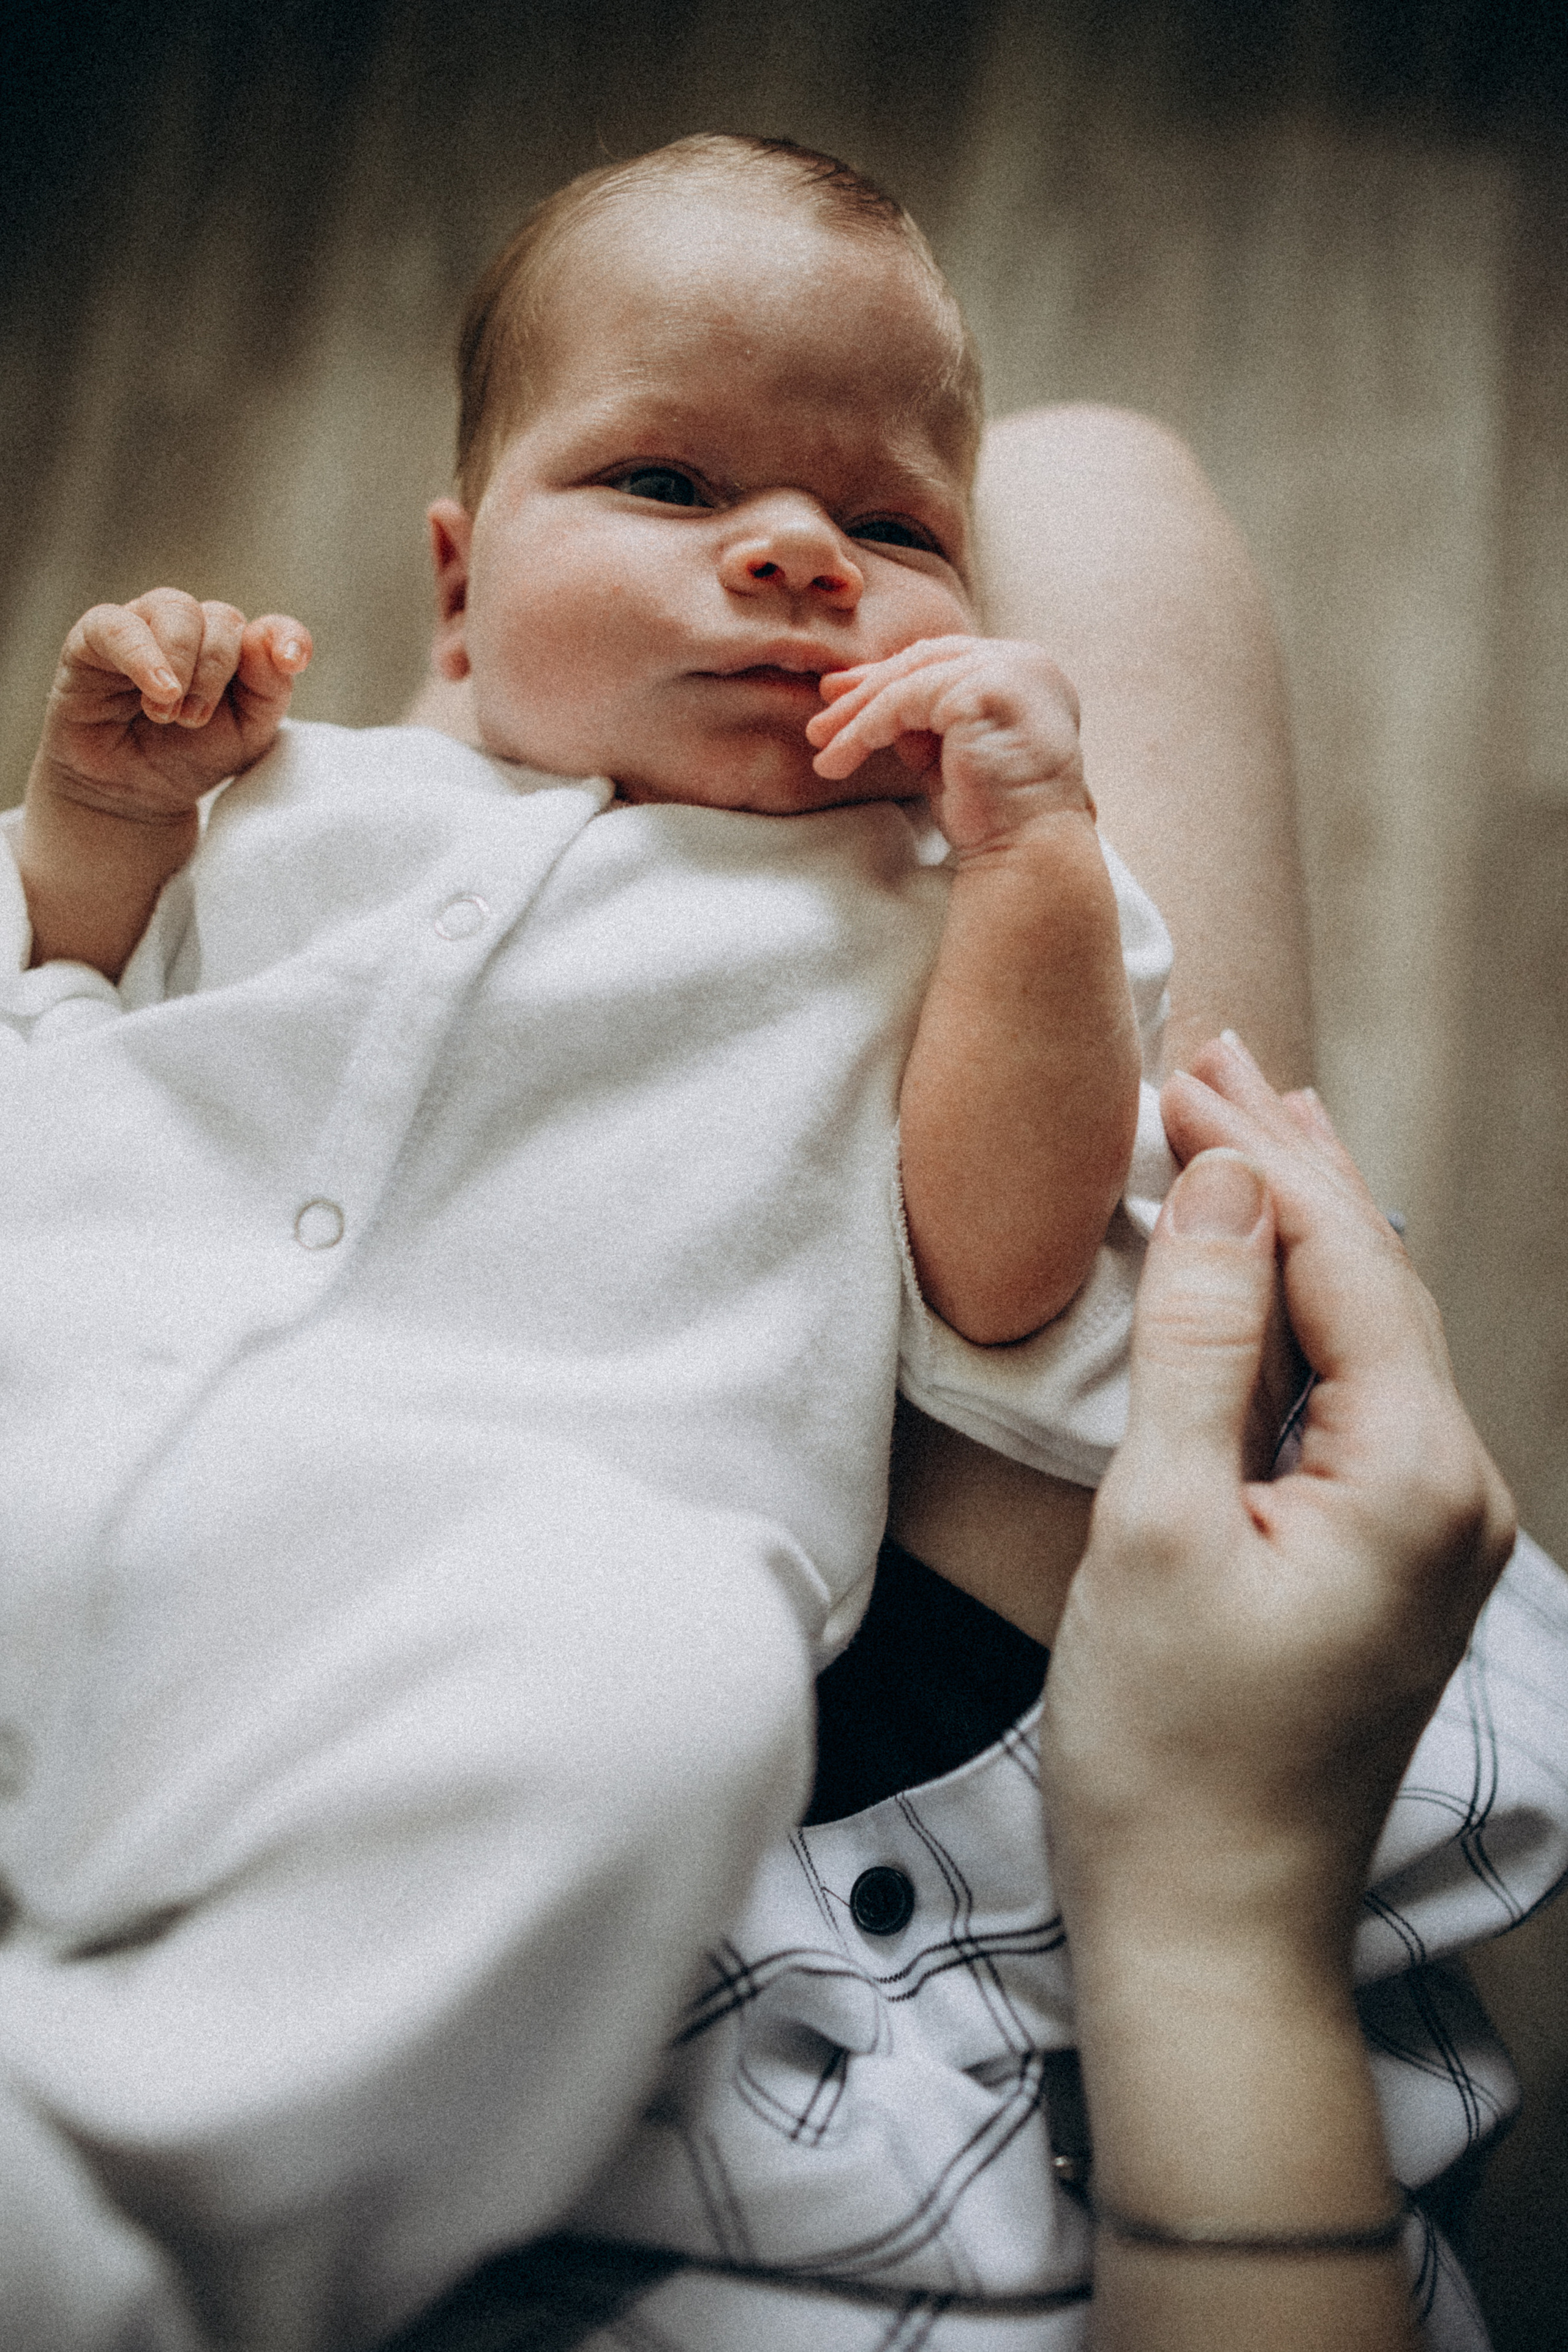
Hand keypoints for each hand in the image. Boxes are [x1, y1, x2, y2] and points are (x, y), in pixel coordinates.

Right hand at [32, 588, 310, 825]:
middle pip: (221, 618)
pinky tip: (158, 689)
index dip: (286, 637)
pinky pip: (116, 624)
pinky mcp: (93, 639)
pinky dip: (141, 654)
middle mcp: (191, 630)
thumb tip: (273, 648)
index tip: (293, 662)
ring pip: (175, 609)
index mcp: (235, 651)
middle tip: (196, 720)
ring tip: (169, 713)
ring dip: (182, 663)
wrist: (131, 794)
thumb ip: (269, 689)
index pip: (269, 629)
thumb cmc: (191, 758)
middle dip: (216, 671)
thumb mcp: (245, 735)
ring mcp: (143, 628)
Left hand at [804, 636, 1091, 855]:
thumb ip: (921, 722)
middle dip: (866, 690)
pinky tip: (842, 755)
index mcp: (1029, 673)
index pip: (946, 662)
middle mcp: (1028, 661)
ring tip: (821, 747)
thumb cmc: (995, 817)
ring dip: (857, 715)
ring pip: (910, 679)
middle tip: (820, 723)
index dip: (890, 679)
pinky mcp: (985, 689)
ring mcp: (1011, 670)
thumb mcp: (951, 754)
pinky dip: (867, 726)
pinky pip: (906, 699)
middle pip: (927, 661)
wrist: (1027, 853)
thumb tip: (865, 700)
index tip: (843, 701)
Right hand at [1044, 1031, 1514, 1976]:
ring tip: (1256, 1121)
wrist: (1211, 1928)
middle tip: (1215, 1054)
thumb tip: (1221, 1185)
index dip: (1258, 1155)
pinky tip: (1273, 1269)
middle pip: (1377, 1278)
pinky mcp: (1391, 1559)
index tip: (1174, 1067)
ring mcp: (1435, 1530)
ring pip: (1373, 1331)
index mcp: (1417, 1474)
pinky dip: (1305, 1312)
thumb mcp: (1156, 1526)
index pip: (1341, 1259)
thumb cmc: (1168, 1747)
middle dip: (1293, 1163)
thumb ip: (1197, 1345)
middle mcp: (1459, 1489)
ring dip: (1304, 1226)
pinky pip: (1358, 1395)